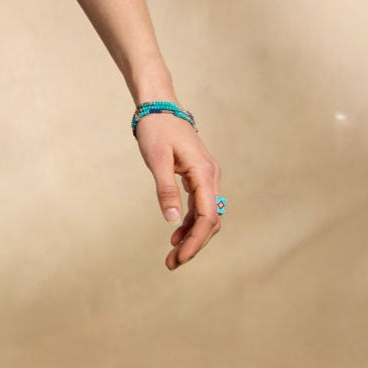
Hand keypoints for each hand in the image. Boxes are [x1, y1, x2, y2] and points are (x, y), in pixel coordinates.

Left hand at [135, 114, 223, 268]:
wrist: (158, 104)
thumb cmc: (155, 129)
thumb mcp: (156, 160)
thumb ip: (166, 190)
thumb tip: (174, 221)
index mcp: (205, 174)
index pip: (206, 217)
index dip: (195, 241)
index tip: (179, 257)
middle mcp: (211, 176)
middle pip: (210, 220)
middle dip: (194, 244)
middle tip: (173, 263)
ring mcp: (206, 176)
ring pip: (205, 214)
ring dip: (192, 235)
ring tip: (173, 254)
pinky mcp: (198, 175)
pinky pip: (200, 205)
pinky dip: (190, 221)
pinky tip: (177, 233)